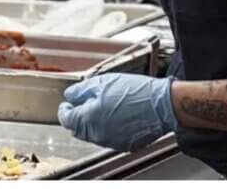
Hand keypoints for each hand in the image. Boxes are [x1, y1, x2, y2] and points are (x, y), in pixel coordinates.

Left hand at [57, 73, 177, 150]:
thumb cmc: (135, 92)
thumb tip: (70, 95)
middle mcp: (96, 135)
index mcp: (88, 119)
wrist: (161, 105)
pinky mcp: (123, 144)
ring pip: (93, 133)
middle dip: (79, 115)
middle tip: (86, 102)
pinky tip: (118, 114)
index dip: (65, 108)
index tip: (67, 103)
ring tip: (106, 105)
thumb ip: (81, 91)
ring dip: (93, 122)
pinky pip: (109, 137)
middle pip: (78, 128)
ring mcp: (110, 141)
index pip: (66, 118)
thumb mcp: (103, 82)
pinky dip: (108, 128)